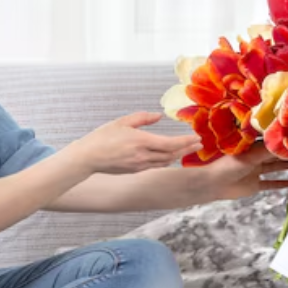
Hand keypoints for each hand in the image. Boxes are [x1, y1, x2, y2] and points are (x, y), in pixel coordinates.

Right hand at [65, 112, 202, 175]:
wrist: (88, 158)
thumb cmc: (102, 137)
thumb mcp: (122, 122)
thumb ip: (142, 118)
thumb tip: (158, 116)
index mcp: (141, 141)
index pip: (170, 143)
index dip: (185, 142)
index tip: (197, 138)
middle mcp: (143, 155)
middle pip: (172, 154)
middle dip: (187, 149)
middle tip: (198, 144)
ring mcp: (139, 165)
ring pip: (165, 162)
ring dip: (178, 156)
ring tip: (187, 149)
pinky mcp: (135, 171)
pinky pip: (156, 166)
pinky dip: (166, 161)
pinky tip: (170, 157)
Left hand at [201, 143, 287, 200]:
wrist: (214, 183)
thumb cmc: (229, 165)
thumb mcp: (250, 156)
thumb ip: (268, 151)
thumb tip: (284, 143)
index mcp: (253, 149)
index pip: (272, 145)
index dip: (284, 144)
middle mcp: (255, 159)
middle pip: (275, 156)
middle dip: (287, 155)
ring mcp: (255, 172)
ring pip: (274, 169)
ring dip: (286, 168)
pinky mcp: (254, 185)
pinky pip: (269, 184)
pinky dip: (279, 184)